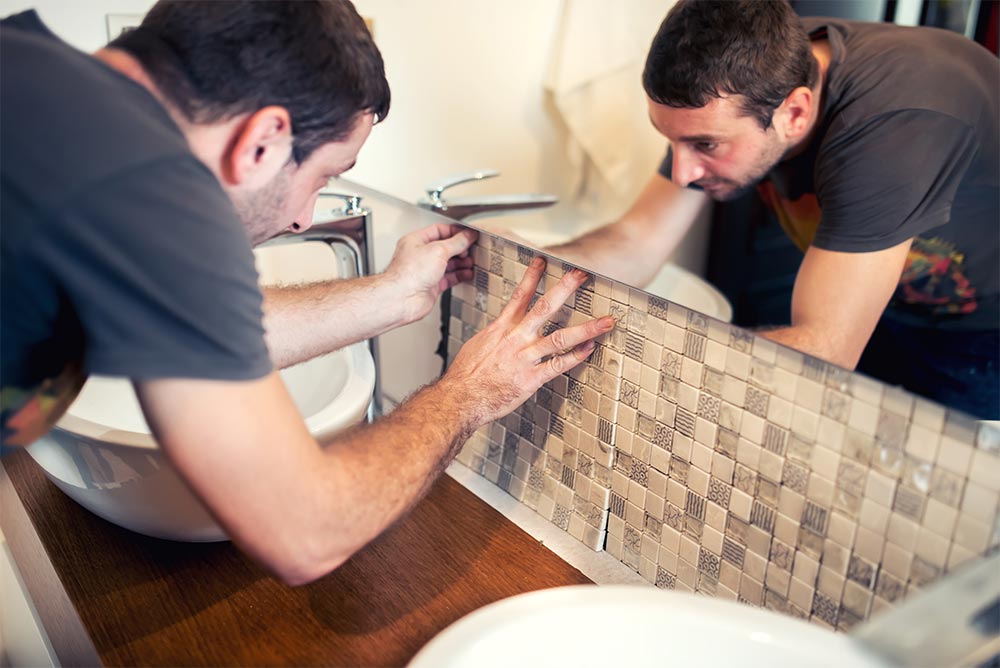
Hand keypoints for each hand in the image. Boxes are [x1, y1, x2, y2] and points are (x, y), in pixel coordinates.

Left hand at [382, 223, 477, 323]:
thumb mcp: (438, 250)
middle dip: (459, 248)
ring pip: (448, 263)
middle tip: (471, 248)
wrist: (402, 298)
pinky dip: (459, 275)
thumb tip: (467, 236)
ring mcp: (425, 271)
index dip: (455, 232)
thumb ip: (456, 243)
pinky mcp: (431, 285)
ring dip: (461, 262)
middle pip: (445, 247)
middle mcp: (420, 255)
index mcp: (416, 241)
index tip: (469, 234)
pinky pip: (448, 278)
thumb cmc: (409, 274)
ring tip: (471, 261)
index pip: (439, 230)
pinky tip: (467, 273)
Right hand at [442, 256, 614, 428]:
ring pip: (560, 338)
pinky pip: (558, 366)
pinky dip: (576, 357)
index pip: (519, 296)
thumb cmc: (466, 375)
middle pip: (545, 308)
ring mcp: (525, 358)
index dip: (532, 277)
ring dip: (587, 329)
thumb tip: (502, 330)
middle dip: (565, 289)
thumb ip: (496, 336)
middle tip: (582, 274)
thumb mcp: (478, 345)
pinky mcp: (531, 379)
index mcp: (501, 329)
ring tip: (606, 321)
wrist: (459, 398)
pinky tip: (590, 349)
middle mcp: (516, 339)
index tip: (543, 261)